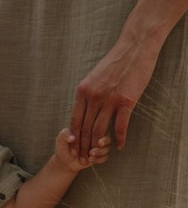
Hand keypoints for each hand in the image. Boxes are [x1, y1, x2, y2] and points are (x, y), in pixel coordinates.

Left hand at [55, 128, 110, 172]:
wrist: (65, 161)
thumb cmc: (63, 147)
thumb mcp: (60, 139)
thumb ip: (64, 135)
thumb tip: (72, 137)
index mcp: (87, 127)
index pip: (95, 125)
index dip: (93, 131)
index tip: (87, 138)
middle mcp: (95, 134)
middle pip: (105, 134)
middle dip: (102, 142)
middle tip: (94, 147)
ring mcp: (99, 145)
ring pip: (108, 146)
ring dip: (101, 151)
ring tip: (90, 155)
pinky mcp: (100, 155)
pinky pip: (106, 156)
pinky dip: (99, 158)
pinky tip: (91, 160)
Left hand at [70, 34, 159, 160]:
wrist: (135, 47)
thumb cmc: (115, 62)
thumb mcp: (94, 76)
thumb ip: (88, 92)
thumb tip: (84, 106)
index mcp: (83, 90)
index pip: (75, 120)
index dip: (74, 138)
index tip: (73, 150)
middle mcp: (93, 96)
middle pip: (86, 129)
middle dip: (83, 147)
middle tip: (84, 160)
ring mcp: (110, 99)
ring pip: (100, 130)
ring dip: (97, 146)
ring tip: (98, 156)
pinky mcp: (126, 101)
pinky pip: (120, 126)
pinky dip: (119, 138)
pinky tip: (119, 146)